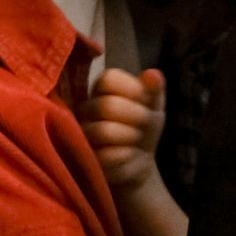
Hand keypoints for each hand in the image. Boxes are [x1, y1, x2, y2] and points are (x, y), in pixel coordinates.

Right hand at [82, 67, 166, 191]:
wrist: (140, 161)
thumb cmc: (143, 127)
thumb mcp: (153, 107)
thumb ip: (154, 89)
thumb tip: (154, 74)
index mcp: (101, 90)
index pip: (108, 79)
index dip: (133, 90)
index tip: (145, 100)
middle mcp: (85, 109)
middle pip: (106, 106)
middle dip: (136, 115)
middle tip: (145, 123)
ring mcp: (81, 134)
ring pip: (103, 132)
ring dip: (131, 136)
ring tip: (136, 139)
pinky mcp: (85, 159)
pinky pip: (106, 157)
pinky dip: (127, 156)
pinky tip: (130, 155)